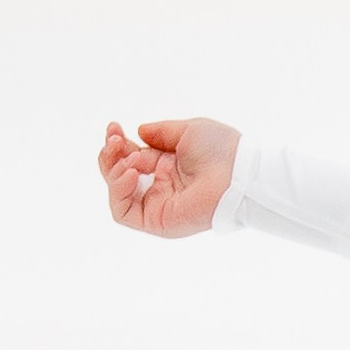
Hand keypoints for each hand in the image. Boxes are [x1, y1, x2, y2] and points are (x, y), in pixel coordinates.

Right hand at [98, 117, 239, 236]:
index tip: (114, 127)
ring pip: (118, 194)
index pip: (130, 157)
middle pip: (118, 175)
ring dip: (113, 171)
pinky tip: (132, 173)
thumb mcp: (186, 131)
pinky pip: (123, 212)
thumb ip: (159, 132)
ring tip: (130, 159)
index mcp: (167, 166)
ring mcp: (158, 205)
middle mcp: (161, 186)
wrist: (239, 172)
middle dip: (111, 155)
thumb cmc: (222, 150)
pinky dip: (119, 191)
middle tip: (116, 140)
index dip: (117, 143)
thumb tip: (137, 132)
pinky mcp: (157, 222)